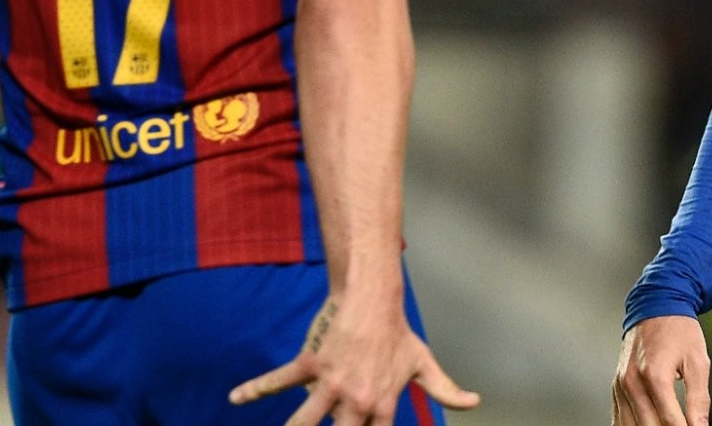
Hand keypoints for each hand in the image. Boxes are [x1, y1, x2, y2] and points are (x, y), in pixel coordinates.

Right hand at [229, 295, 478, 425]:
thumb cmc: (399, 335)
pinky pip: (279, 378)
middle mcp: (356, 400)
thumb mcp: (425, 365)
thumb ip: (447, 391)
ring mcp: (331, 383)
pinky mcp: (311, 364)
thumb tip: (476, 403)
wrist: (375, 298)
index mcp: (382, 406)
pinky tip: (236, 399)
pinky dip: (256, 388)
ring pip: (304, 419)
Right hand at [612, 315, 710, 425]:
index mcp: (655, 375)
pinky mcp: (616, 386)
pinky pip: (619, 417)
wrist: (656, 305)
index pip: (670, 420)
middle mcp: (633, 382)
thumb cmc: (680, 331)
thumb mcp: (698, 362)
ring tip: (666, 425)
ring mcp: (621, 385)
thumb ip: (699, 399)